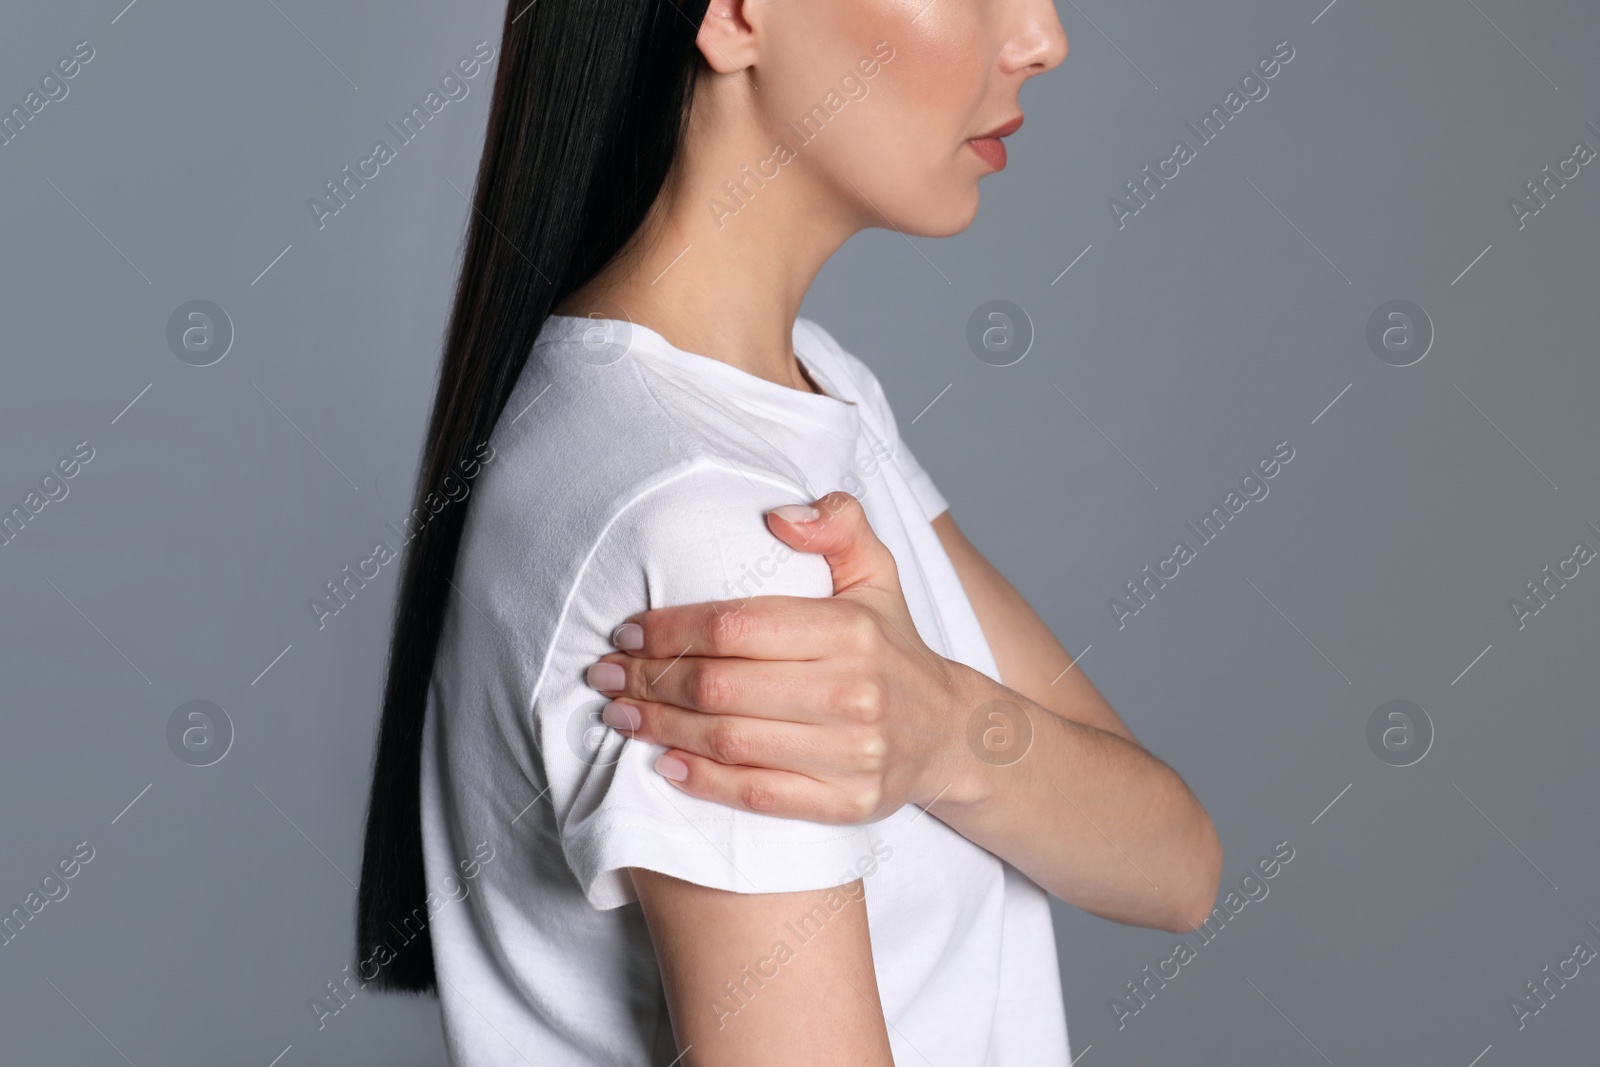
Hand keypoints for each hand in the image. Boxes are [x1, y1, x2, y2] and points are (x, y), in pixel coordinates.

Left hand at [583, 491, 971, 823]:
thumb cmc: (891, 645)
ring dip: (660, 728)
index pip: (737, 626)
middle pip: (721, 686)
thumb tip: (779, 515)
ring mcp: (852, 753)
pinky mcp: (847, 803)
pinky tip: (664, 764)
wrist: (950, 732)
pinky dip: (702, 782)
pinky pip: (757, 794)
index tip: (628, 632)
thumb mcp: (877, 572)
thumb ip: (839, 525)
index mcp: (851, 630)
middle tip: (606, 674)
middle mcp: (853, 692)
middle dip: (649, 679)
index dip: (671, 629)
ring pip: (729, 740)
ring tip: (619, 714)